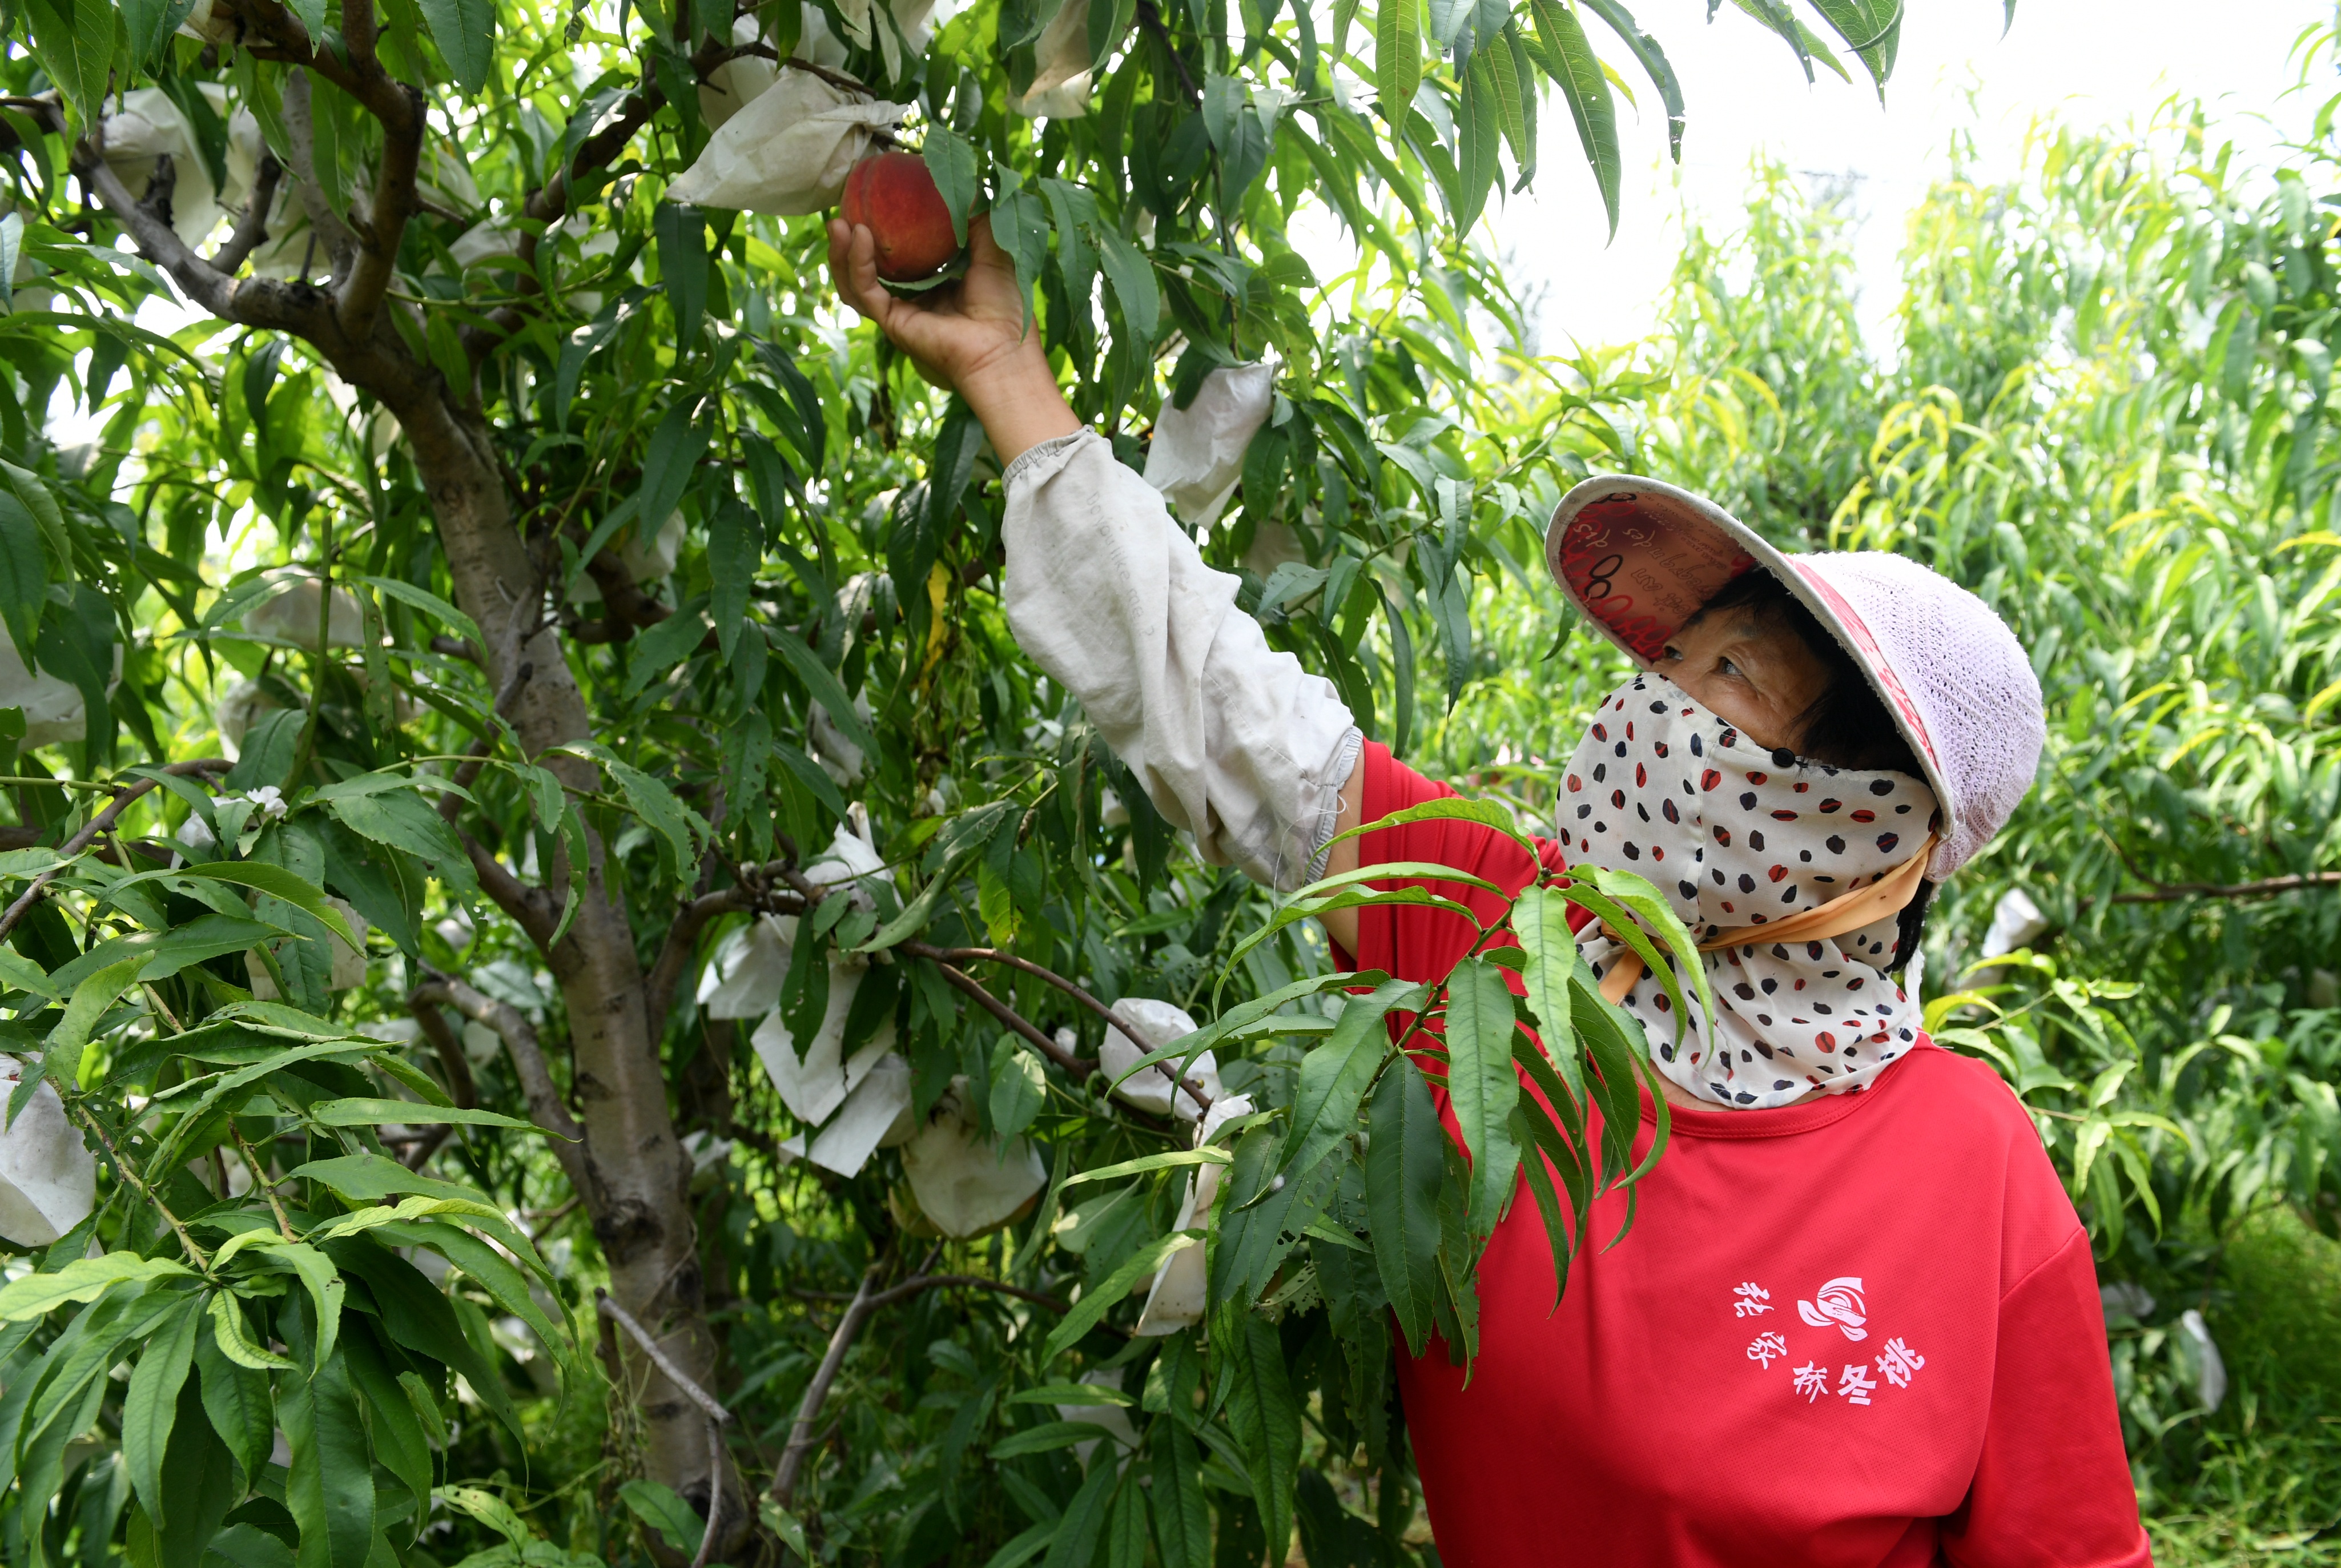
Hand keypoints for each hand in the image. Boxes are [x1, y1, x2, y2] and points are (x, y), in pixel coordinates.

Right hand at [826, 213, 1079, 460]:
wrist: (1005, 349)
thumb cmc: (1006, 306)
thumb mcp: (993, 250)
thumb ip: (976, 220)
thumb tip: (965, 186)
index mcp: (935, 283)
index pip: (899, 254)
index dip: (884, 229)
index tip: (876, 199)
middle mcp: (914, 298)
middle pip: (870, 268)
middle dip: (852, 240)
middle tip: (846, 207)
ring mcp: (901, 312)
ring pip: (857, 282)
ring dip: (843, 252)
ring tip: (838, 222)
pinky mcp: (893, 323)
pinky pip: (865, 291)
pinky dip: (857, 264)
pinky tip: (857, 236)